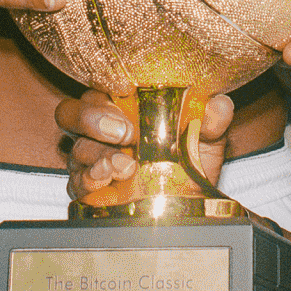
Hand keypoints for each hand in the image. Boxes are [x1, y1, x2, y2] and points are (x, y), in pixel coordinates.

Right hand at [56, 89, 234, 204]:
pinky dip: (90, 181)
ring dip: (98, 156)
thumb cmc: (189, 160)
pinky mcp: (88, 189)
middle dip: (91, 119)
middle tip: (122, 133)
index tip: (126, 93)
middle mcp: (100, 129)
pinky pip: (76, 182)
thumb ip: (212, 119)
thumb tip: (219, 105)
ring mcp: (91, 159)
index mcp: (123, 105)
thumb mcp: (206, 137)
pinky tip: (109, 179)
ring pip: (75, 149)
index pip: (99, 86)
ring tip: (126, 166)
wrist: (188, 204)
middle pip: (71, 113)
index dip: (104, 88)